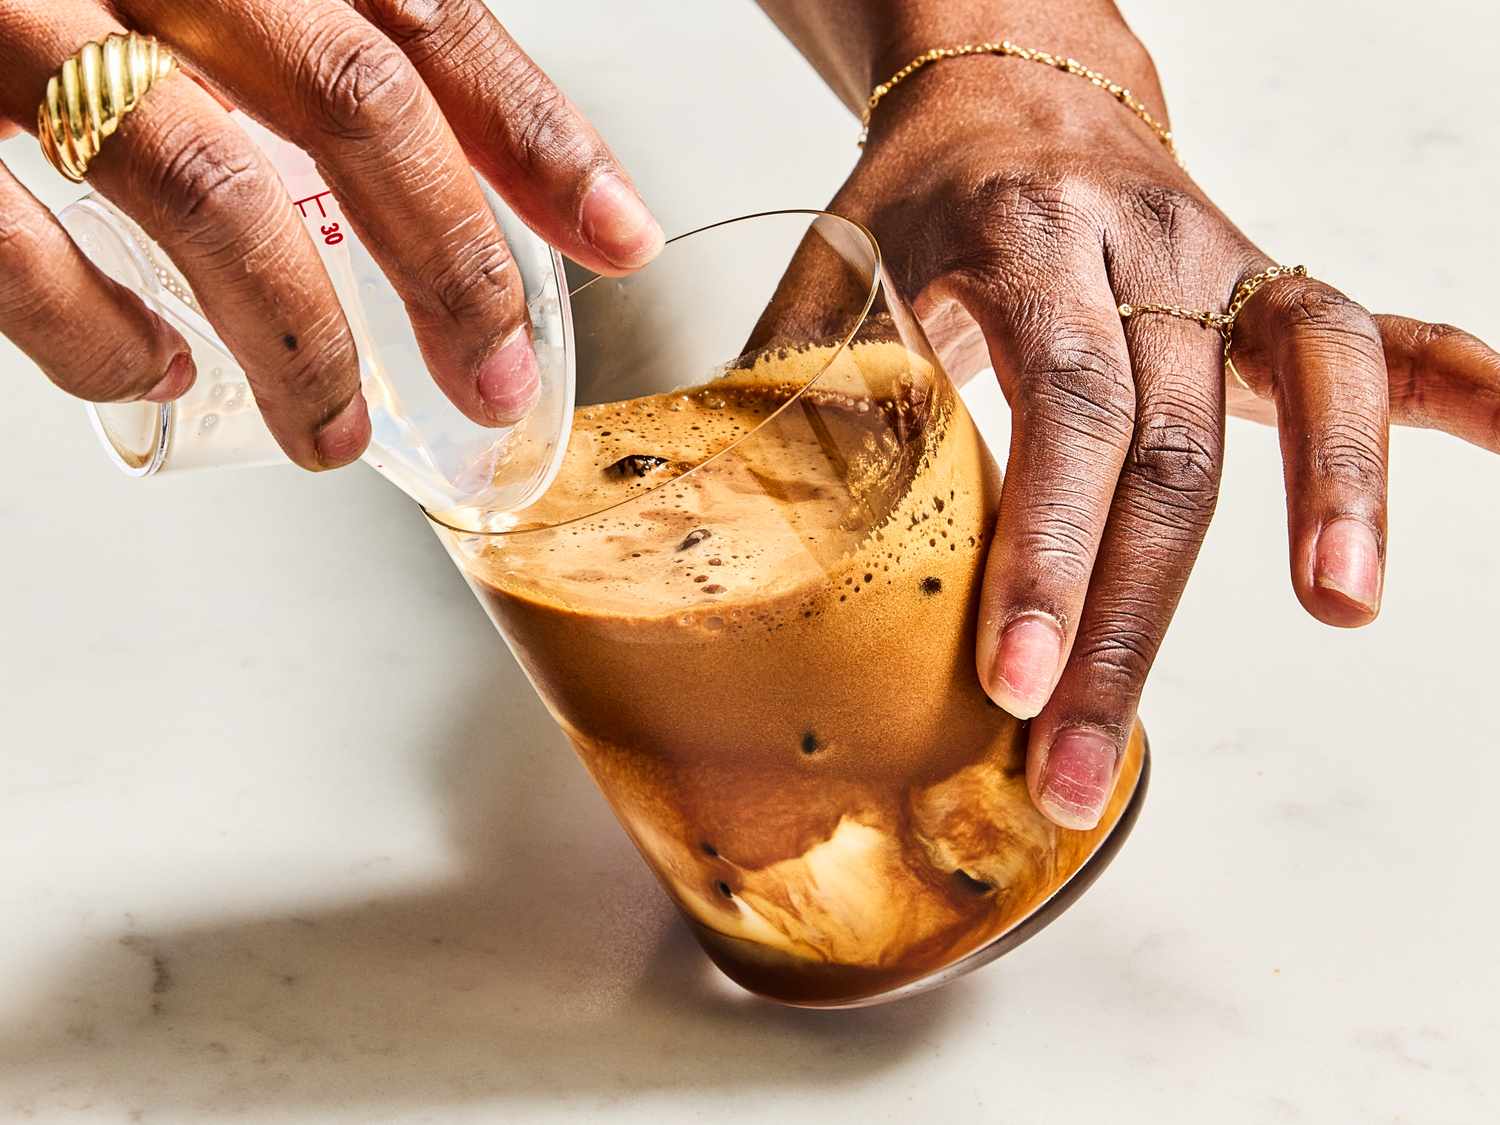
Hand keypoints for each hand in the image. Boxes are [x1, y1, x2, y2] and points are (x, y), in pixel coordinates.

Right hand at [0, 0, 661, 467]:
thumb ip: (299, 29)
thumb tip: (440, 166)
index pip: (425, 14)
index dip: (537, 135)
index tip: (618, 232)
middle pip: (352, 98)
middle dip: (449, 261)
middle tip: (490, 378)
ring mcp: (7, 11)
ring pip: (209, 184)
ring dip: (300, 341)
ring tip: (338, 435)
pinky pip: (18, 238)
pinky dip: (95, 330)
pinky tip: (150, 374)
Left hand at [828, 40, 1499, 828]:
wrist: (1011, 86)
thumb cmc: (912, 199)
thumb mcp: (835, 272)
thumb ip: (797, 392)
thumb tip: (724, 532)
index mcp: (1014, 237)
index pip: (1054, 402)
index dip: (1046, 550)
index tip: (1018, 683)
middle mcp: (1137, 240)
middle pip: (1170, 438)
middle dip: (1132, 612)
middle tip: (1082, 757)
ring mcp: (1222, 258)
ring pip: (1307, 373)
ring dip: (1336, 494)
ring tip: (1334, 612)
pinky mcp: (1271, 279)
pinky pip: (1384, 330)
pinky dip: (1461, 387)